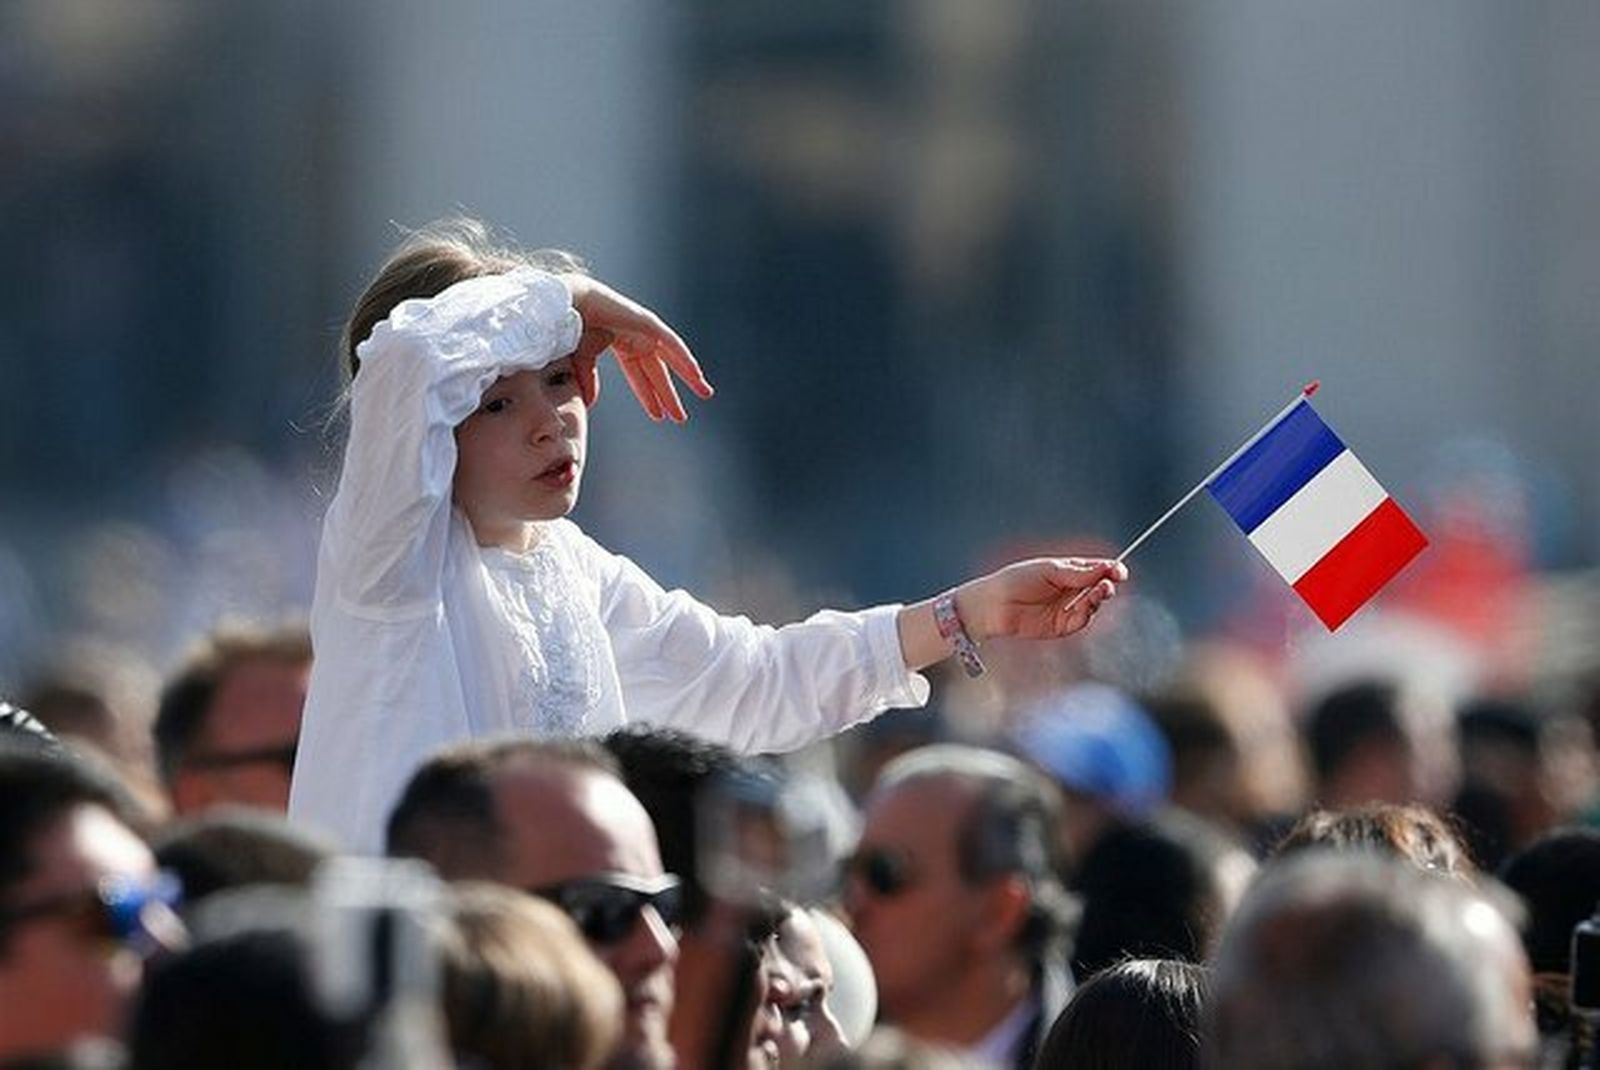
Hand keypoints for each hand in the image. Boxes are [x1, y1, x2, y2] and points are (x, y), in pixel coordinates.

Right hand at [561, 274, 713, 421]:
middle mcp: (636, 339)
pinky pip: (673, 344)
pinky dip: (686, 359)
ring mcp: (645, 330)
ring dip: (689, 376)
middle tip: (680, 417)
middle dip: (669, 395)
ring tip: (704, 394)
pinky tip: (697, 375)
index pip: (640, 377)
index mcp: (621, 346)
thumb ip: (588, 381)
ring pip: (673, 358)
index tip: (659, 416)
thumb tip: (590, 402)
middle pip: (659, 372)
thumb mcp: (582, 360)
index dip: (649, 397)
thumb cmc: (572, 328)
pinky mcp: (649, 323)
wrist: (571, 306)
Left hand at [960, 557, 1126, 641]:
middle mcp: (1071, 589)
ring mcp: (1068, 608)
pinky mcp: (1062, 626)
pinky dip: (1087, 614)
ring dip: (1099, 599)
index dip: (1111, 570)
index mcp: (1069, 571)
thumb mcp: (1050, 570)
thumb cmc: (1017, 580)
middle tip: (1109, 583)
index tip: (1120, 571)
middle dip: (1107, 585)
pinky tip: (1085, 607)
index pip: (1097, 569)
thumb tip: (1107, 568)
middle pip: (1100, 588)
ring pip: (1094, 605)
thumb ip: (1078, 573)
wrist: (994, 605)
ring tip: (1098, 592)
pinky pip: (1082, 621)